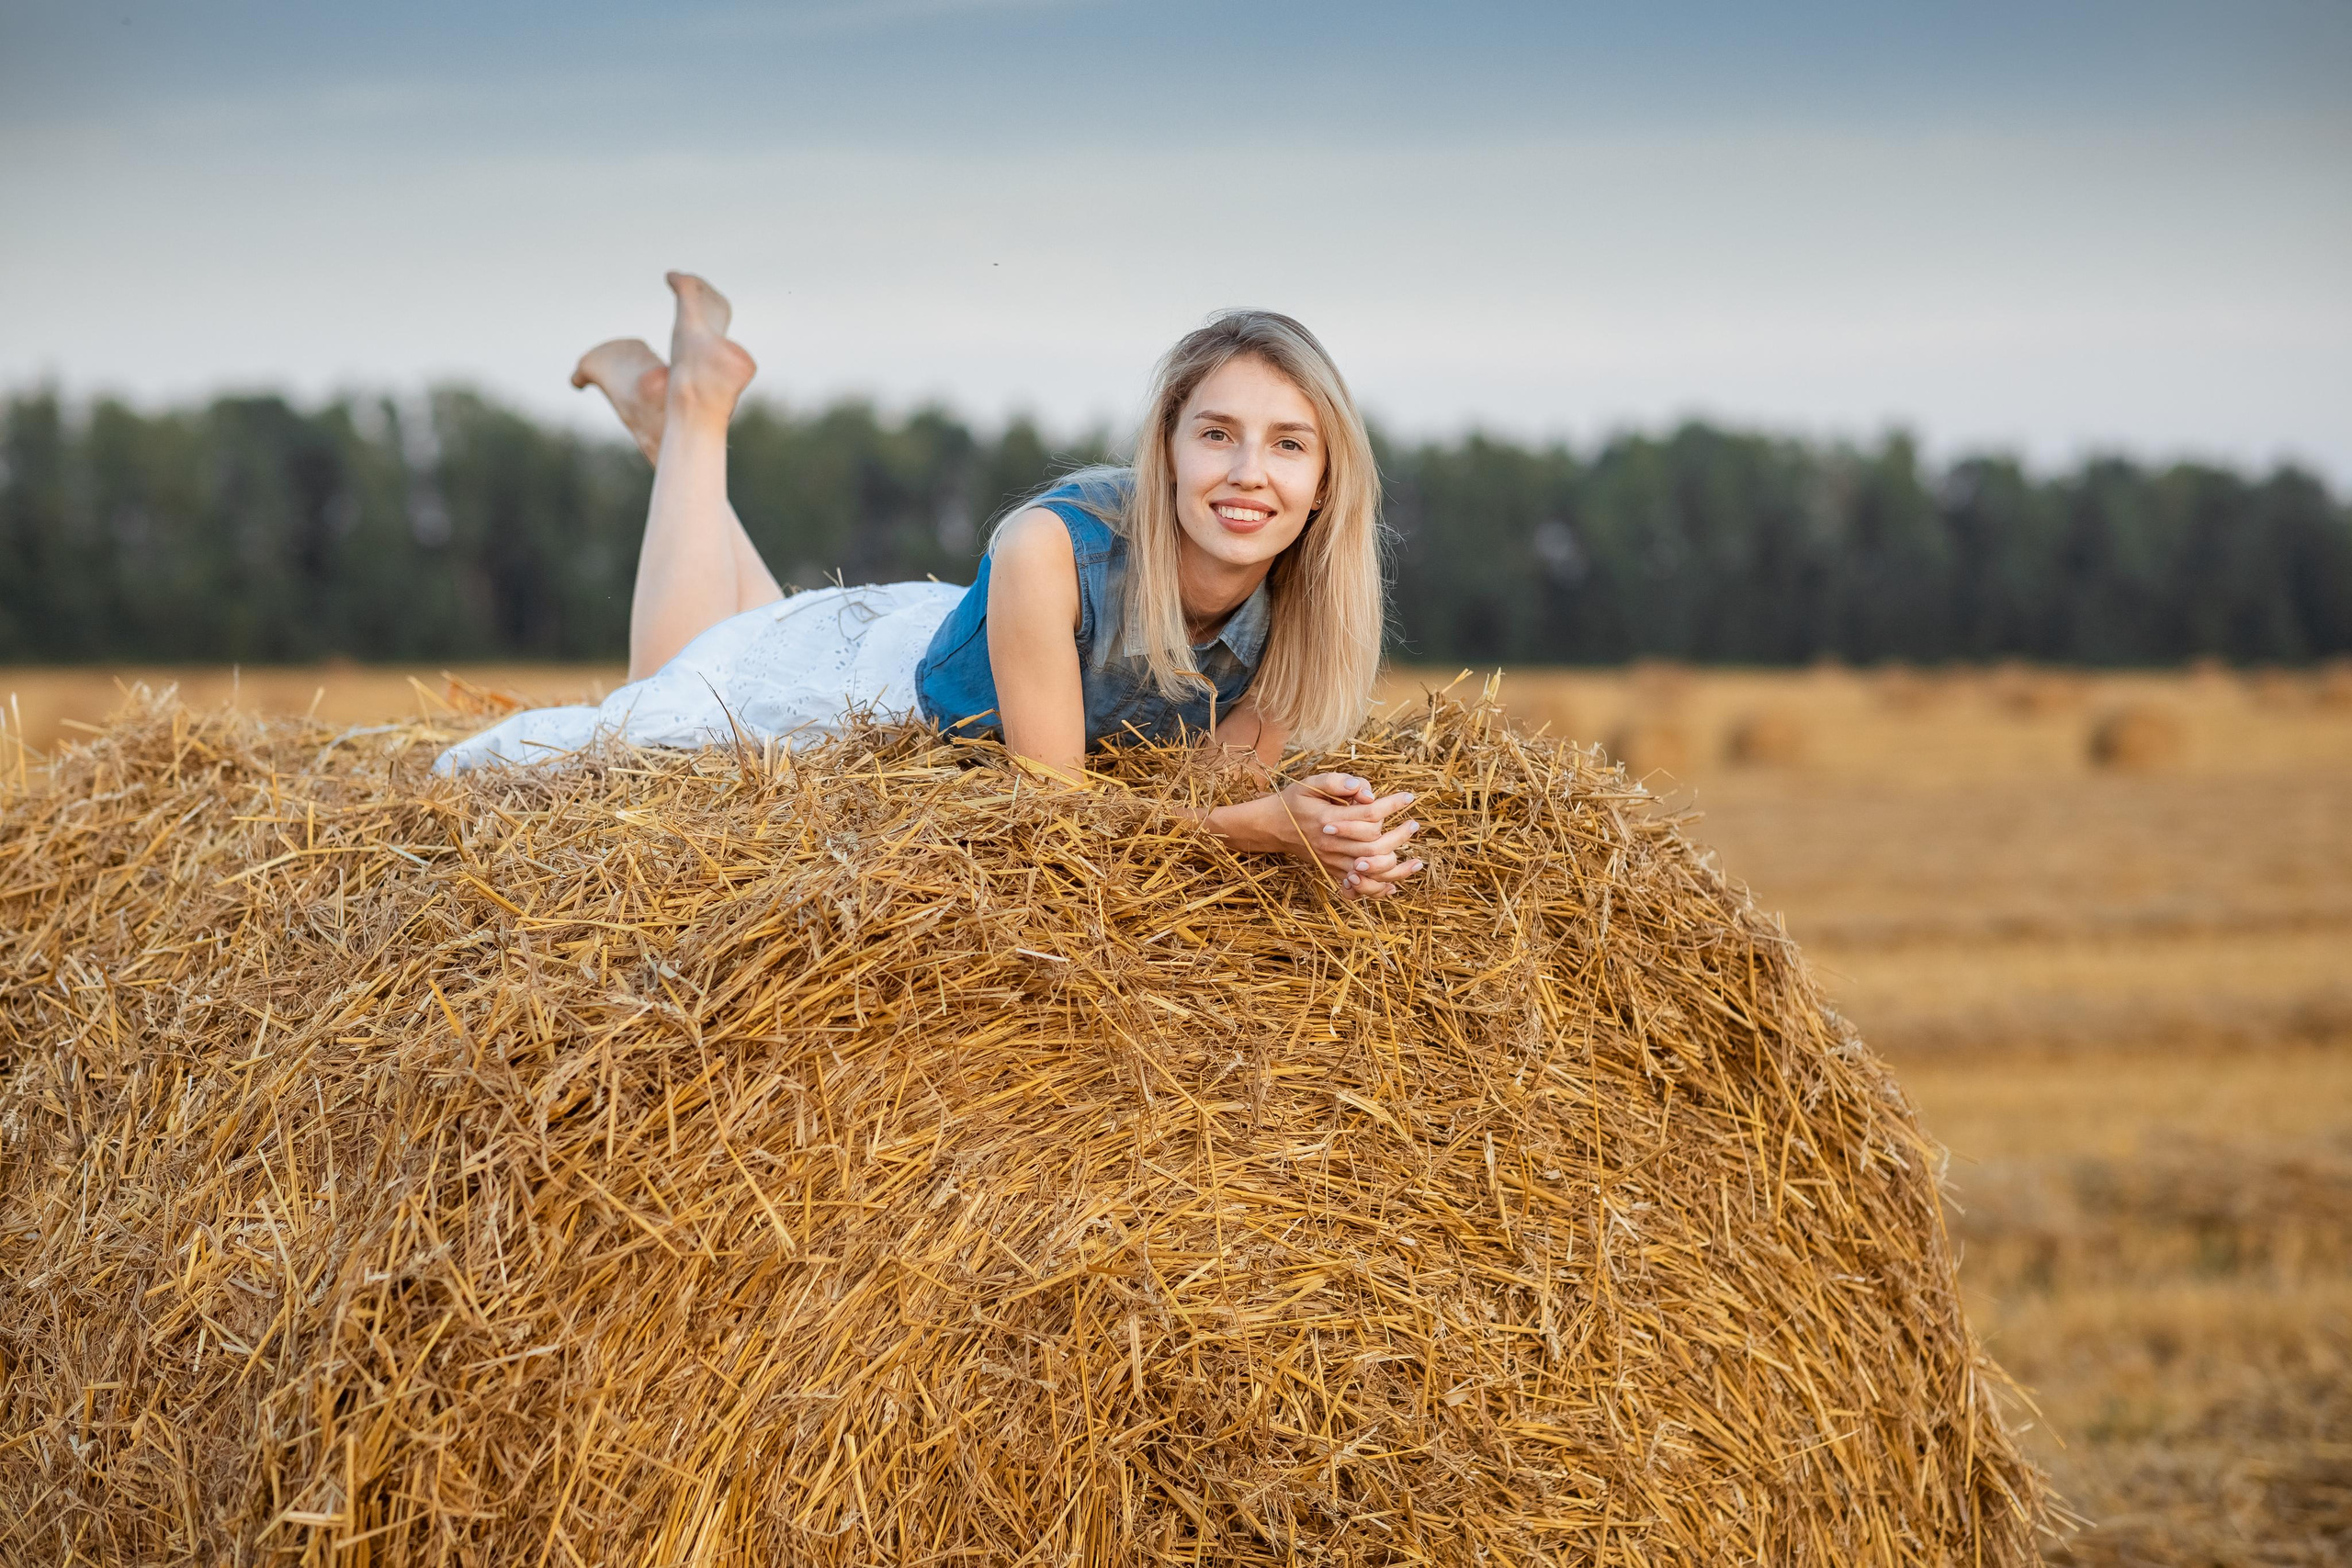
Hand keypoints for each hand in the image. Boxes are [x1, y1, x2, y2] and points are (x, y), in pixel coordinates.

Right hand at [1210, 772, 1425, 897]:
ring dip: (1396, 869)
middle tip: (1415, 824)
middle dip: (1400, 836)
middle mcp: (1332, 845)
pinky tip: (1392, 887)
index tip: (1409, 797)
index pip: (1369, 814)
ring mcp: (1332, 862)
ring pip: (1370, 872)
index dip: (1392, 805)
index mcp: (1328, 820)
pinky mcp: (1332, 872)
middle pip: (1375, 845)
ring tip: (1416, 861)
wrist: (1272, 827)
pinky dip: (1375, 891)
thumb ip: (1337, 782)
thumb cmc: (1294, 802)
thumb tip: (1366, 790)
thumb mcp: (1311, 784)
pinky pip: (1357, 888)